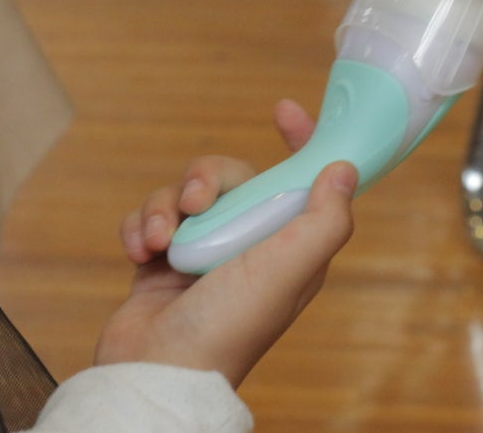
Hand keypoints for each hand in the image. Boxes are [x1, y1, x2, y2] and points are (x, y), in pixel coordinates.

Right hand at [96, 101, 355, 386]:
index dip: (300, 144)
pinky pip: (148, 217)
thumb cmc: (227, 329)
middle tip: (197, 203)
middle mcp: (247, 245)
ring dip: (164, 209)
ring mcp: (202, 252)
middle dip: (205, 180)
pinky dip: (139, 228)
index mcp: (288, 247)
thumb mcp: (287, 271)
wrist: (156, 370)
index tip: (283, 111)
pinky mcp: (161, 262)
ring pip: (183, 194)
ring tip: (158, 242)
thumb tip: (344, 169)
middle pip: (230, 176)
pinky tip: (138, 252)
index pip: (302, 182)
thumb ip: (323, 221)